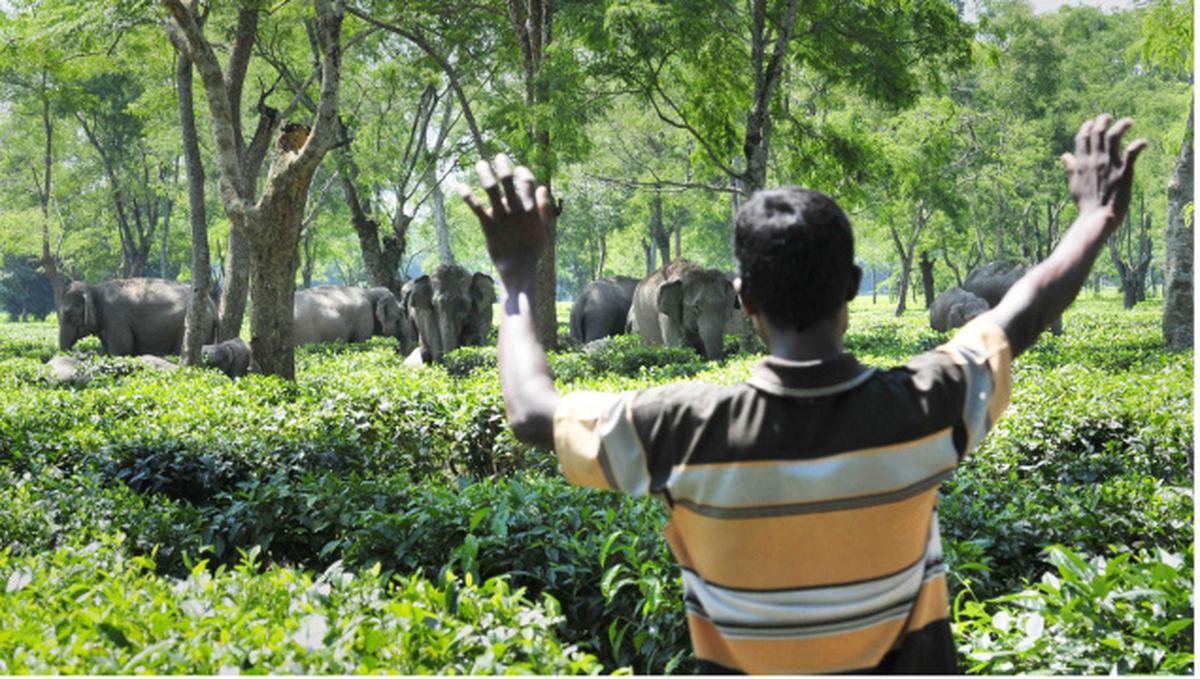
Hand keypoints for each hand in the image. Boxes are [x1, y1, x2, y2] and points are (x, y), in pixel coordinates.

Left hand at [457, 154, 554, 289]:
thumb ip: (544, 208)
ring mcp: (501, 216)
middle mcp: (516, 209)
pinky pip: (476, 207)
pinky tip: (460, 186)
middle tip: (499, 156)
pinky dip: (467, 195)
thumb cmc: (532, 250)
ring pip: (491, 189)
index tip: (519, 169)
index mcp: (532, 209)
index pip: (528, 181)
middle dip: (503, 165)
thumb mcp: (545, 229)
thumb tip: (543, 188)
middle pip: (508, 179)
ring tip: (480, 164)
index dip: (523, 171)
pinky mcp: (488, 225)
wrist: (518, 270)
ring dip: (485, 173)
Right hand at [1061, 114, 1147, 232]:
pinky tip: (1144, 142)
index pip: (1082, 138)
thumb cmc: (1085, 204)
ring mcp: (1109, 165)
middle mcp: (1094, 160)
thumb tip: (1064, 155)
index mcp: (1081, 163)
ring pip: (1114, 137)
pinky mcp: (1124, 172)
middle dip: (1103, 121)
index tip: (1092, 123)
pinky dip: (1138, 145)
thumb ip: (1071, 167)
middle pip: (1098, 133)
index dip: (1087, 127)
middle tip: (1108, 117)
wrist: (1096, 218)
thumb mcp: (1073, 184)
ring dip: (1121, 126)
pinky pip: (1132, 153)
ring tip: (1129, 122)